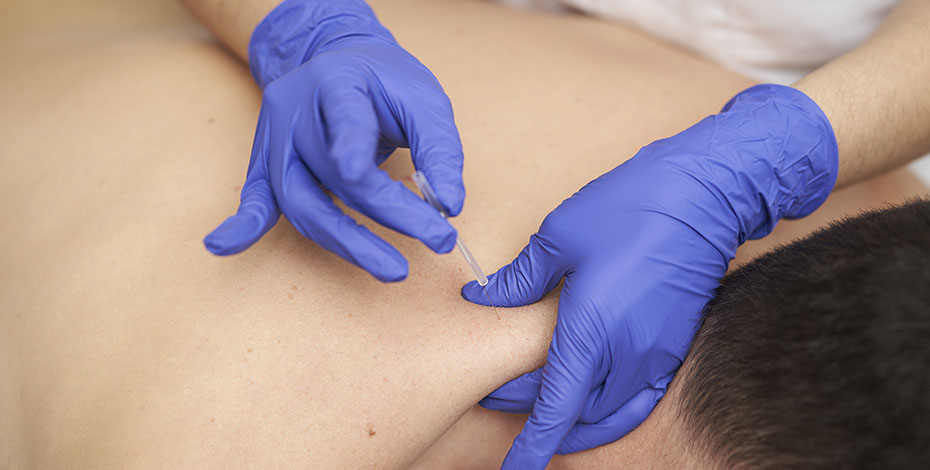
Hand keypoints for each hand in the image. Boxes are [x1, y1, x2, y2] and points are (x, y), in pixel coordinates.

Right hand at [203, 0, 464, 281]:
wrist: (336, 61)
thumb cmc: (383, 83)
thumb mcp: (422, 98)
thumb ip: (439, 147)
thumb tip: (450, 206)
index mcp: (337, 81)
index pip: (347, 118)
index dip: (356, 148)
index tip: (375, 177)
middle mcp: (297, 110)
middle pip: (333, 173)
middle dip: (387, 213)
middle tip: (438, 238)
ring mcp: (275, 139)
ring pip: (298, 198)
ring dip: (344, 240)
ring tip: (392, 269)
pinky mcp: (265, 163)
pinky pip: (254, 197)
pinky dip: (242, 226)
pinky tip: (223, 246)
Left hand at [463, 84, 838, 467]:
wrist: (704, 196)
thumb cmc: (630, 208)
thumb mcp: (560, 236)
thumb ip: (520, 279)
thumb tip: (483, 299)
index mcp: (590, 330)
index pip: (555, 407)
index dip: (532, 444)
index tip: (514, 468)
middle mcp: (625, 354)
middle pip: (575, 411)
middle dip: (537, 417)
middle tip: (501, 398)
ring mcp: (655, 354)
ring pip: (609, 412)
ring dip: (577, 420)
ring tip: (548, 412)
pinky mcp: (675, 346)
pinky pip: (642, 399)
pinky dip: (616, 413)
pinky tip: (599, 407)